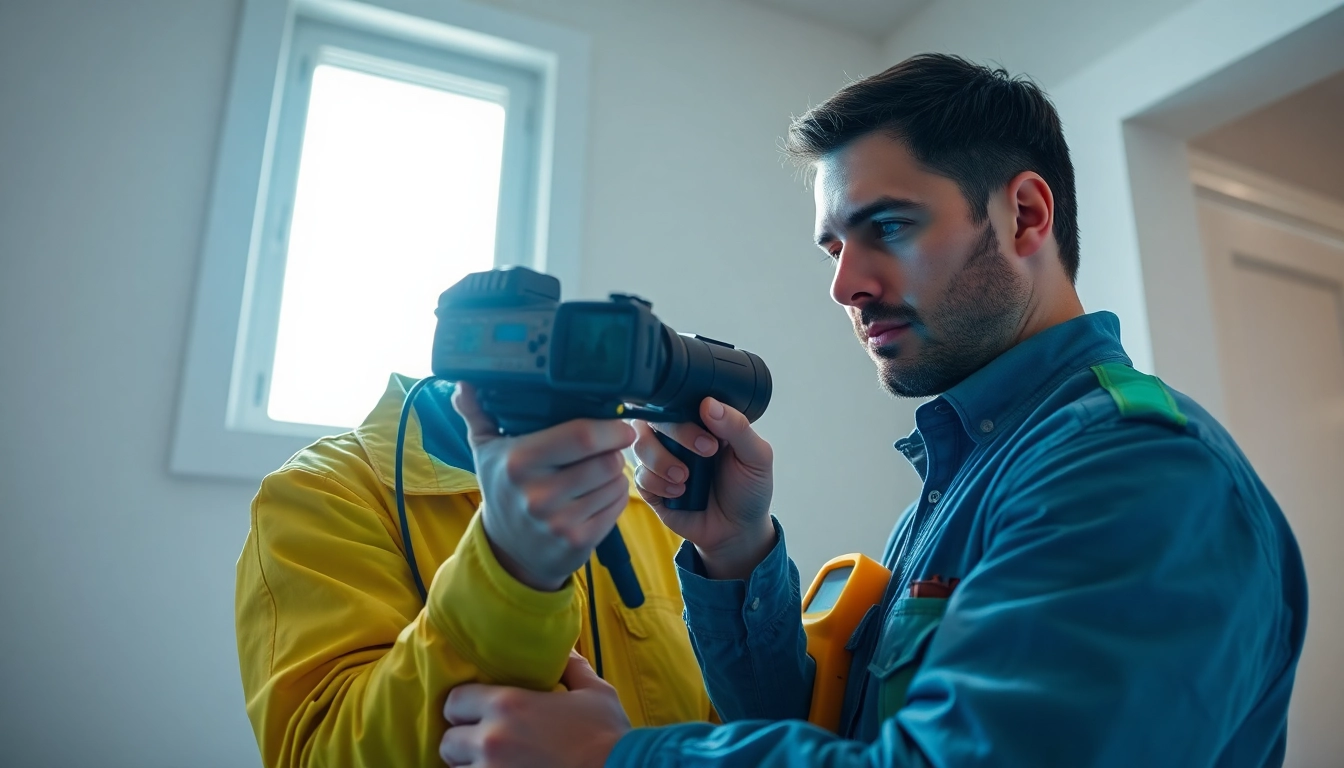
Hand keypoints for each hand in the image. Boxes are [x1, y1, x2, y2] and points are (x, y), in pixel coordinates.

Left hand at [441, 652, 629, 767]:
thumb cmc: (608, 735)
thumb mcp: (594, 691)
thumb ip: (572, 666)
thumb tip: (565, 647)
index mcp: (508, 705)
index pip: (454, 701)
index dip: (464, 706)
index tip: (477, 712)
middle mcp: (492, 740)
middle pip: (448, 742)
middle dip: (463, 742)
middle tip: (483, 743)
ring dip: (470, 767)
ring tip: (493, 764)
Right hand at [452, 383, 635, 591]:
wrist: (508, 549)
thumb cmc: (503, 488)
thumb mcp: (485, 450)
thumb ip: (477, 413)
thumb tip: (464, 383)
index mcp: (519, 462)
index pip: (582, 436)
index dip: (610, 428)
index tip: (619, 424)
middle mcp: (538, 494)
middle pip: (606, 460)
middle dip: (614, 451)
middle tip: (606, 448)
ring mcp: (559, 522)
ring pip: (616, 482)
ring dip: (615, 473)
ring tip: (598, 471)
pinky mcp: (578, 541)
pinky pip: (618, 505)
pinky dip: (615, 495)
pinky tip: (598, 493)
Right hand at [633, 397, 774, 579]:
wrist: (738, 531)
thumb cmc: (748, 489)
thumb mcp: (756, 457)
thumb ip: (737, 427)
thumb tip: (709, 403)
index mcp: (702, 421)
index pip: (680, 399)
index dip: (687, 411)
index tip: (710, 436)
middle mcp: (677, 436)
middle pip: (653, 417)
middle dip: (677, 434)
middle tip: (706, 453)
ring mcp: (661, 459)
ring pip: (639, 444)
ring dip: (662, 460)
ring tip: (686, 479)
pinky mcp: (651, 485)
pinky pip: (639, 475)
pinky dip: (657, 483)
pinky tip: (679, 493)